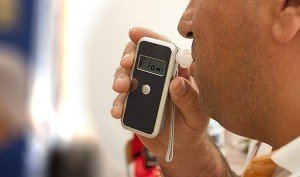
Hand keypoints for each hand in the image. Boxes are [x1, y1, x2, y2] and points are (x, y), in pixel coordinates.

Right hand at [111, 27, 209, 158]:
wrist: (180, 148)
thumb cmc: (192, 127)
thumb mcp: (197, 115)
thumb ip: (190, 99)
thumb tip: (176, 83)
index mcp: (175, 74)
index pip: (163, 50)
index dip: (148, 38)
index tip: (135, 34)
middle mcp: (157, 80)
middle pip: (138, 59)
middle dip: (129, 57)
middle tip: (126, 64)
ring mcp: (142, 92)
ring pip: (126, 77)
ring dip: (120, 79)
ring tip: (121, 89)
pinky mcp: (133, 107)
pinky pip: (121, 101)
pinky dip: (117, 104)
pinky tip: (118, 111)